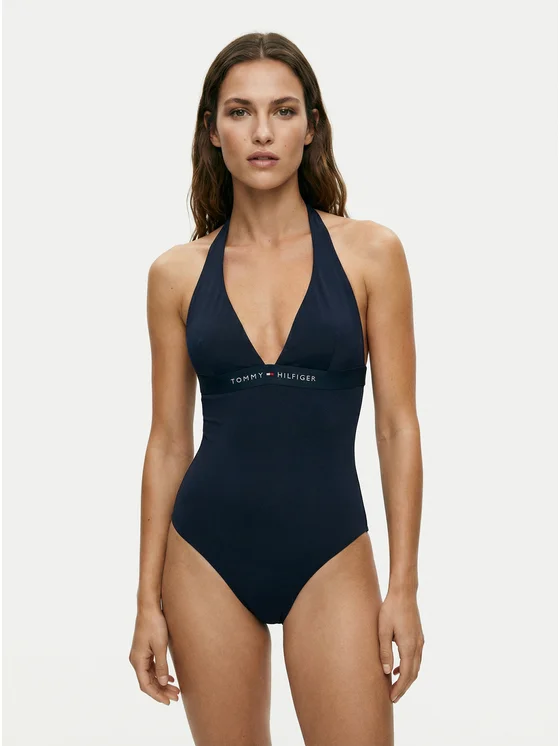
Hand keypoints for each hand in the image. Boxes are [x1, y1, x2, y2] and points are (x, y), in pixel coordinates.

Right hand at [129, 604, 180, 704]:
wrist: (149, 608)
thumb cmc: (154, 625)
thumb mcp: (160, 646)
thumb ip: (161, 665)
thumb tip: (162, 682)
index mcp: (137, 661)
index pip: (146, 685)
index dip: (157, 695)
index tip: (168, 702)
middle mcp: (136, 660)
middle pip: (148, 682)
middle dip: (162, 690)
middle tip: (176, 697)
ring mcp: (140, 655)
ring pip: (150, 675)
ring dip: (162, 683)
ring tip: (175, 689)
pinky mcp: (144, 650)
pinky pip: (151, 667)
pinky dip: (160, 674)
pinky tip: (169, 677)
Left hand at [378, 589, 424, 703]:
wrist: (404, 593)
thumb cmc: (391, 609)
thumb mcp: (383, 630)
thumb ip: (385, 651)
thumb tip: (387, 671)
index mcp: (409, 646)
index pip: (406, 674)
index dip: (400, 688)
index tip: (392, 698)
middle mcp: (417, 646)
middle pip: (413, 674)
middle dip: (404, 687)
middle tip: (393, 697)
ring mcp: (419, 641)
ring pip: (416, 666)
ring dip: (407, 678)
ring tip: (395, 687)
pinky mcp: (418, 636)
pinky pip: (415, 658)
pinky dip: (409, 667)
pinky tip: (397, 668)